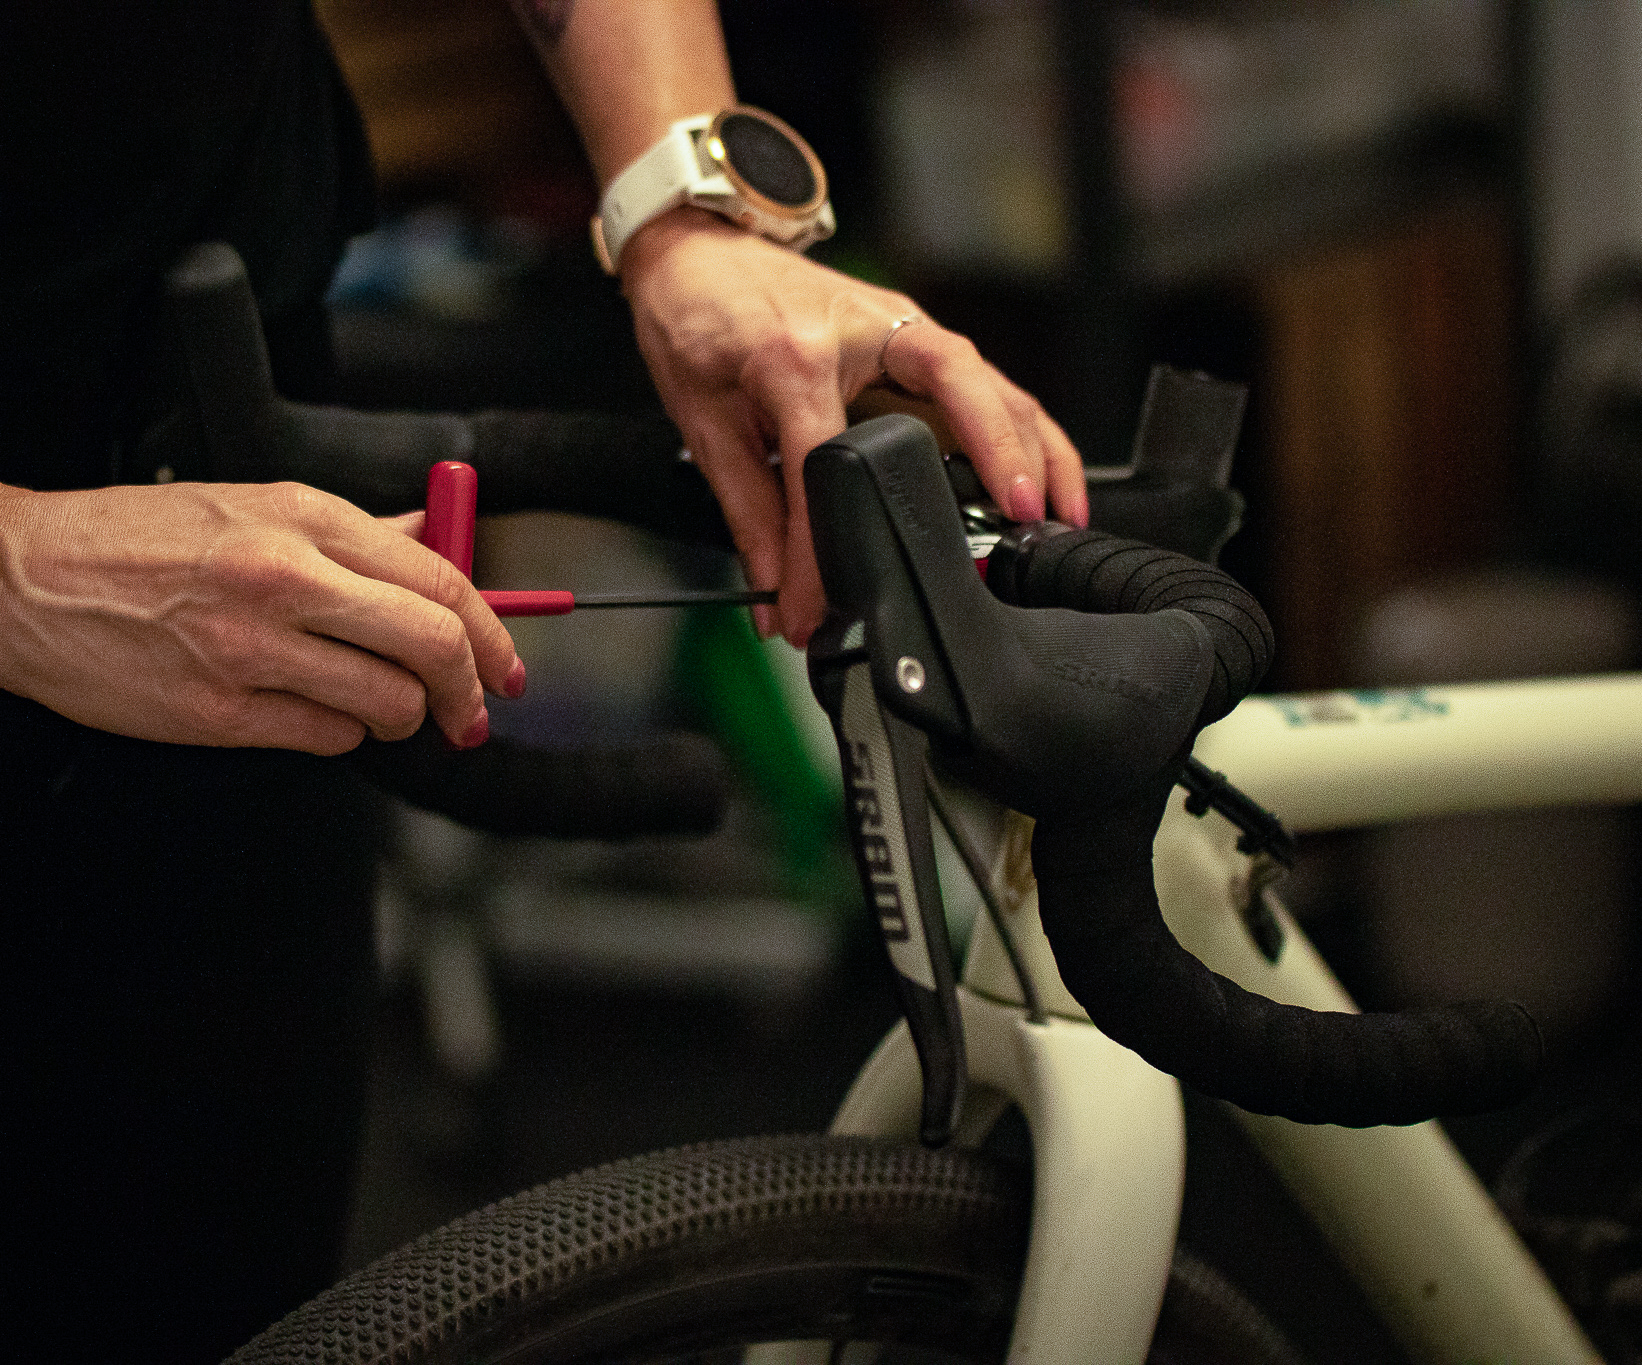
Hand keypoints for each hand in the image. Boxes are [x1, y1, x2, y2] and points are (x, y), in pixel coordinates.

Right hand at [0, 480, 523, 753]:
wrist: (22, 578)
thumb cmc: (141, 541)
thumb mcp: (256, 505)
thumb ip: (357, 534)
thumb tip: (440, 544)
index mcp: (303, 518)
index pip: (440, 579)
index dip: (491, 632)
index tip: (506, 665)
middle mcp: (283, 578)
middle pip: (431, 646)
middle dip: (470, 690)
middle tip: (472, 711)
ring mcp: (249, 649)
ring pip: (387, 706)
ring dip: (398, 717)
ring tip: (370, 702)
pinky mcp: (216, 712)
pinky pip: (326, 739)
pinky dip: (336, 733)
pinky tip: (306, 710)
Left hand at [618, 208, 1088, 646]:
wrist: (698, 246)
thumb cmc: (697, 318)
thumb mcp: (705, 422)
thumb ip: (750, 517)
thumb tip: (779, 601)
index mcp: (797, 357)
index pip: (824, 468)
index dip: (822, 553)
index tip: (821, 610)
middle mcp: (865, 333)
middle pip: (960, 390)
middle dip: (1003, 459)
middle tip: (1025, 523)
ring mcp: (902, 327)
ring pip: (992, 382)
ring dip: (1037, 447)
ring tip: (1058, 516)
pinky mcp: (918, 335)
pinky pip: (986, 382)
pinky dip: (1021, 430)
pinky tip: (1044, 477)